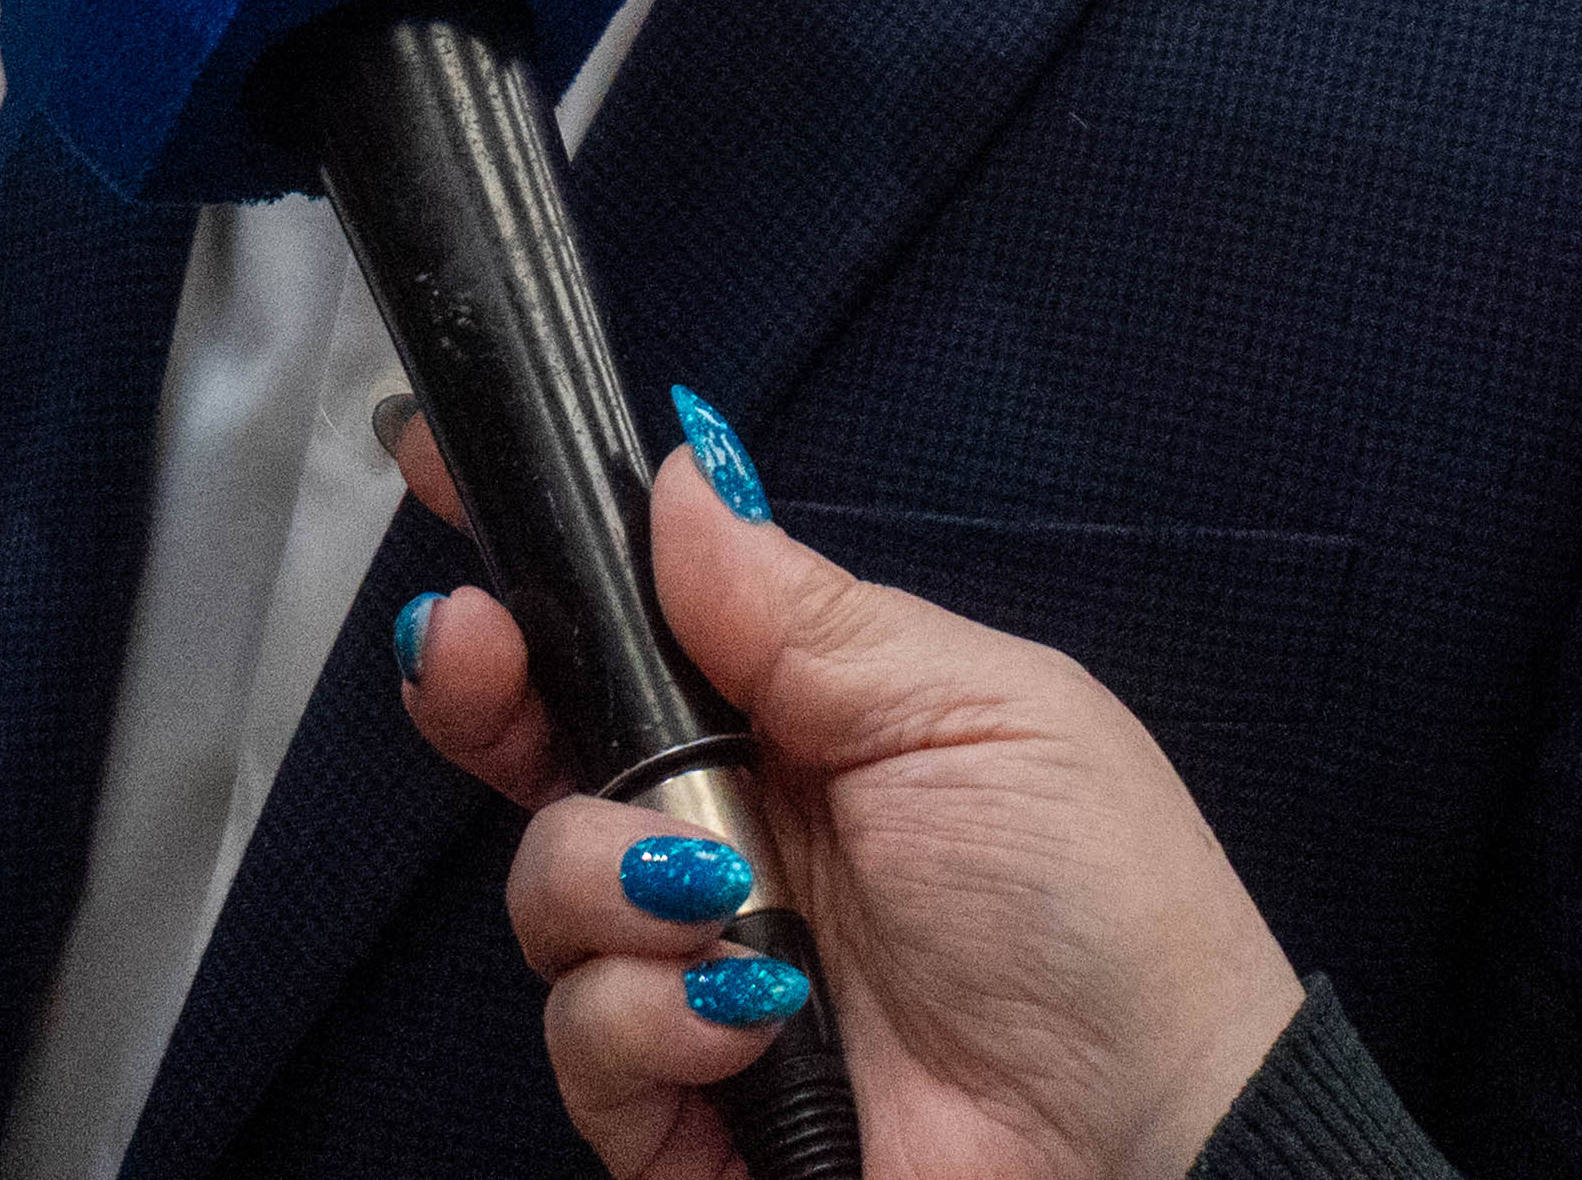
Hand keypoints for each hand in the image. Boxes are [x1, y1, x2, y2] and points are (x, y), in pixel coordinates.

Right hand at [387, 424, 1303, 1179]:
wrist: (1148, 1136)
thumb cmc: (1102, 910)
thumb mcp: (970, 709)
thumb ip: (802, 609)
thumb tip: (678, 474)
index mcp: (799, 724)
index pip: (633, 625)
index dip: (535, 560)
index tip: (433, 468)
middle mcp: (726, 840)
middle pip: (535, 744)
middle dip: (484, 683)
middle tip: (477, 652)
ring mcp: (694, 975)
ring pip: (543, 890)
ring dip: (620, 885)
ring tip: (737, 907)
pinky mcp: (679, 1107)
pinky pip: (583, 1039)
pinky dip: (651, 1020)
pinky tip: (753, 1020)